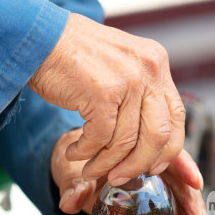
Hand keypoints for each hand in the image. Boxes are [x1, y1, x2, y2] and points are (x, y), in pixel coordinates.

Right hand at [31, 13, 184, 185]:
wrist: (38, 36)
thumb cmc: (72, 55)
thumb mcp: (118, 65)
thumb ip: (137, 92)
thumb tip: (148, 139)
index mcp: (156, 62)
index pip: (177, 116)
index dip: (167, 149)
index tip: (153, 168)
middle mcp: (148, 69)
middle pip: (159, 135)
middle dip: (140, 165)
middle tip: (120, 178)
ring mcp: (127, 80)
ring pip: (127, 142)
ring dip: (106, 163)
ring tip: (89, 168)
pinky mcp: (102, 93)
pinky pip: (100, 139)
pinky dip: (86, 152)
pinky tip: (74, 152)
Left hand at [51, 129, 208, 214]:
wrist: (76, 171)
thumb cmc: (80, 163)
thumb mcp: (75, 171)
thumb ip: (75, 186)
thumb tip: (68, 203)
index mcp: (140, 151)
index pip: (168, 155)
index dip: (185, 168)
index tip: (195, 183)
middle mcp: (153, 170)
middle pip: (180, 185)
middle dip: (191, 207)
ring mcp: (154, 192)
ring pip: (178, 208)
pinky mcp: (151, 211)